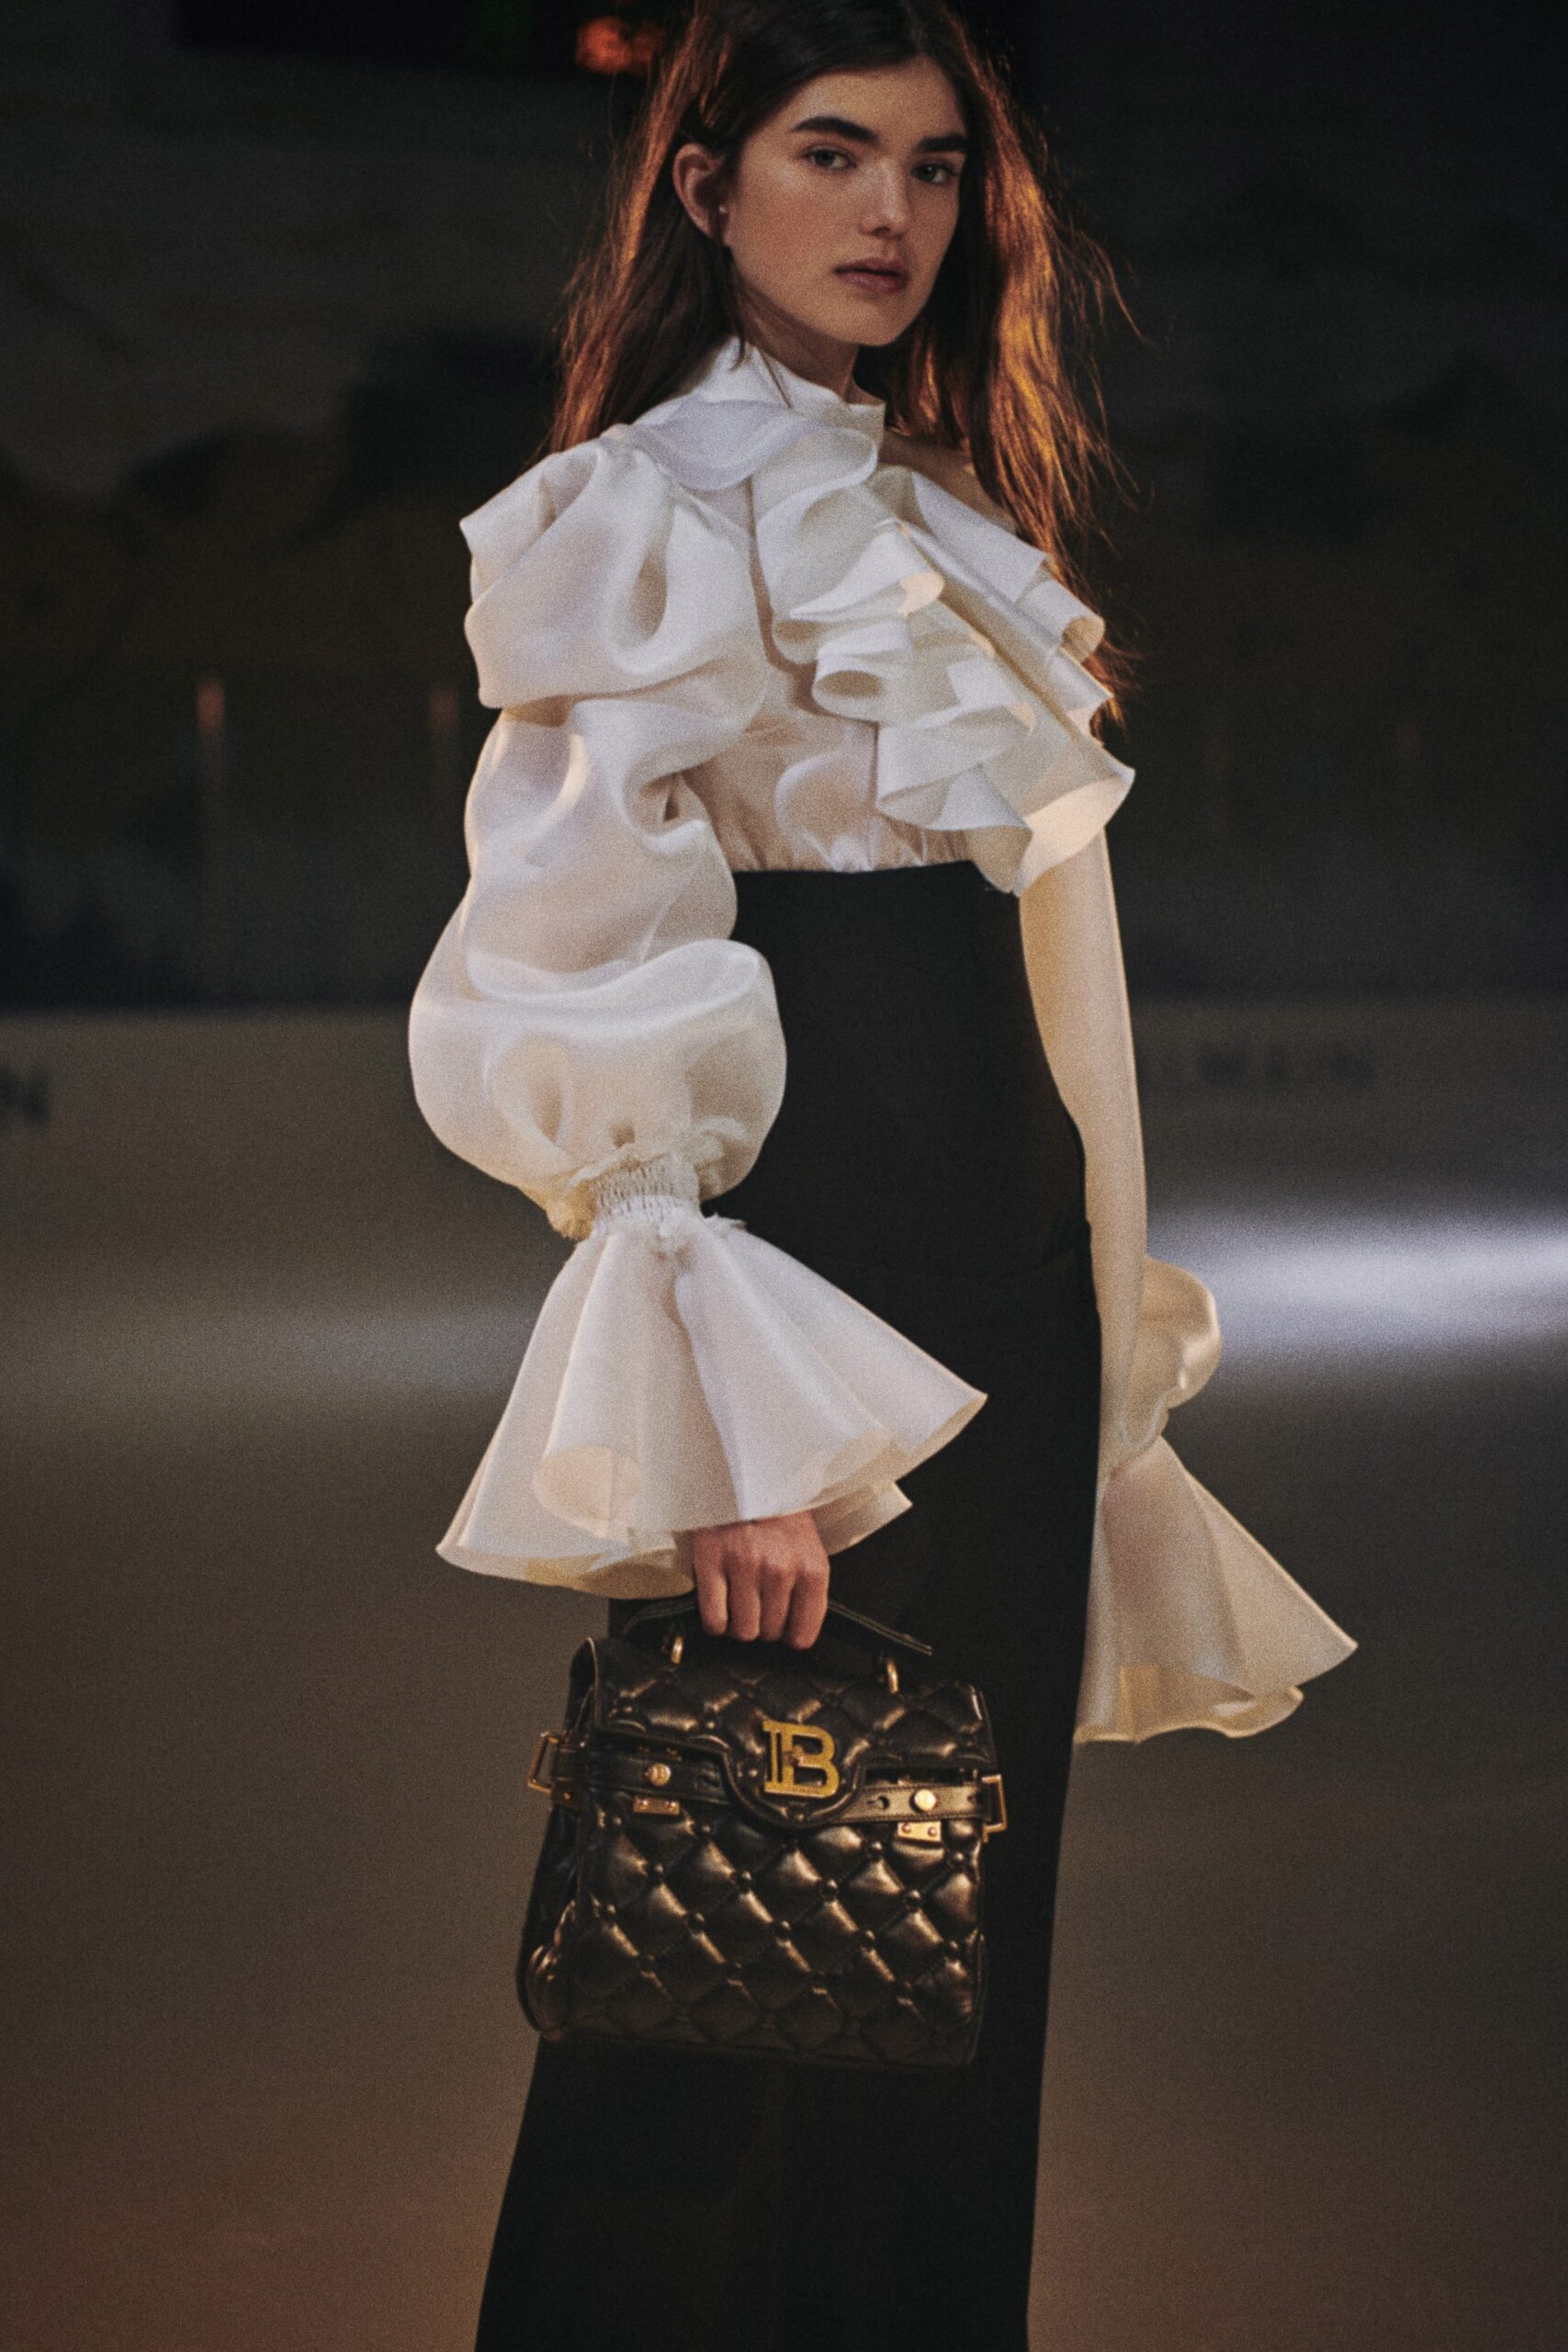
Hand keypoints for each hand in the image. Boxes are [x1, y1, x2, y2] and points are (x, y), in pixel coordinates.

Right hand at [691, 1510, 830, 1648]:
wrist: (747, 1471)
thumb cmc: (778, 1510)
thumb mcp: (808, 1546)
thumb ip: (807, 1587)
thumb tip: (796, 1629)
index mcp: (812, 1568)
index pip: (802, 1634)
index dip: (789, 1635)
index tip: (782, 1627)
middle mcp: (780, 1570)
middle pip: (769, 1633)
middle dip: (762, 1624)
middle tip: (757, 1602)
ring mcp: (744, 1567)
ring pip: (742, 1631)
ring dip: (738, 1623)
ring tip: (738, 1602)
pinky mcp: (712, 1561)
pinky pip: (714, 1618)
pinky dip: (715, 1621)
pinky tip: (719, 1605)